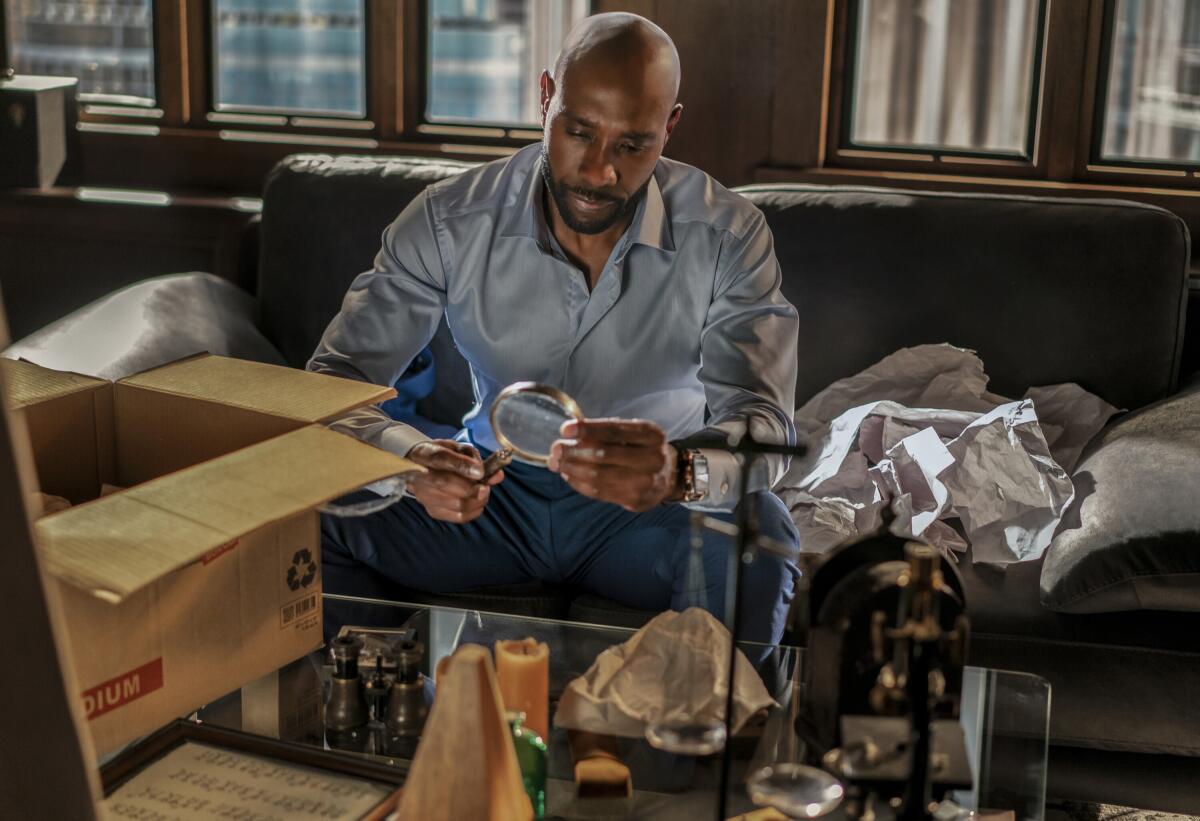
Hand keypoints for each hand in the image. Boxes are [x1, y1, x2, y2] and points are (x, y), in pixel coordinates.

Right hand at [406, 440, 503, 523]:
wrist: (419, 468)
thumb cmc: (443, 456)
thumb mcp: (457, 449)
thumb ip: (475, 458)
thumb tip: (496, 474)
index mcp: (425, 453)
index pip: (440, 457)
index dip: (461, 465)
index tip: (480, 471)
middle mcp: (419, 475)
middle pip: (444, 483)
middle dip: (471, 489)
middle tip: (486, 488)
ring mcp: (424, 495)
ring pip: (454, 503)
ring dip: (476, 500)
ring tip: (483, 492)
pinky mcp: (432, 510)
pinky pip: (458, 516)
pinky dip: (474, 511)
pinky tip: (478, 503)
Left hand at [548, 419, 678, 511]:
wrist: (669, 476)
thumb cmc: (642, 449)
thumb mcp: (633, 433)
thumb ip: (606, 432)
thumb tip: (569, 433)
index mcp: (651, 435)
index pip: (614, 430)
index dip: (588, 429)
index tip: (565, 429)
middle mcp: (652, 458)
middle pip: (605, 455)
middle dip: (574, 451)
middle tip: (556, 449)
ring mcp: (645, 482)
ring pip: (599, 476)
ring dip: (572, 469)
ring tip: (557, 463)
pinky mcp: (636, 500)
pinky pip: (600, 492)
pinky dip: (579, 483)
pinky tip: (569, 475)